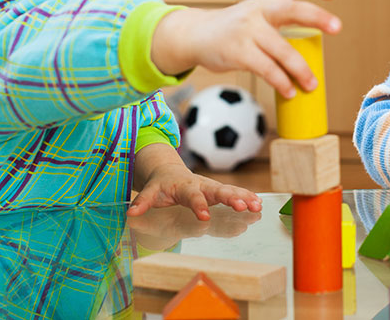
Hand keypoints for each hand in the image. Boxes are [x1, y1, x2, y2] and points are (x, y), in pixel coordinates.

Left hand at [128, 162, 261, 220]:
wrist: (170, 171)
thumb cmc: (161, 185)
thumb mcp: (150, 192)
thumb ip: (143, 202)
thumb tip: (131, 213)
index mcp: (185, 186)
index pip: (193, 197)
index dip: (198, 206)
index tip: (205, 217)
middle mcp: (202, 185)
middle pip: (218, 191)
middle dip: (231, 198)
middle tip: (243, 206)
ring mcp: (212, 188)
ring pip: (230, 191)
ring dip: (244, 198)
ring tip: (257, 206)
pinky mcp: (218, 191)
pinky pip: (235, 194)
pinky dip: (247, 198)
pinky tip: (259, 205)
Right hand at [151, 0, 340, 98]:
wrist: (194, 35)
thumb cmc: (231, 30)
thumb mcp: (253, 15)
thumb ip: (276, 22)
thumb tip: (308, 50)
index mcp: (266, 2)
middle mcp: (259, 11)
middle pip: (293, 9)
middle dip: (318, 16)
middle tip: (337, 27)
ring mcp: (248, 30)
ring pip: (282, 49)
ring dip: (300, 69)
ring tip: (311, 84)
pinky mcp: (238, 51)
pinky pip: (266, 68)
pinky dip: (281, 81)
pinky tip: (288, 90)